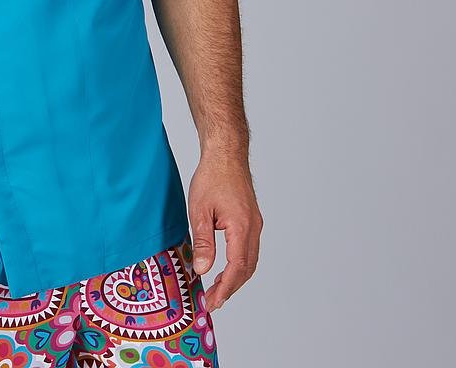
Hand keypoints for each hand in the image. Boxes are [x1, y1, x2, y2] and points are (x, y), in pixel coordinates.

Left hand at [187, 150, 262, 312]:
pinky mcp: (252, 220)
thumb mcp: (200, 209)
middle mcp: (254, 228)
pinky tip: (225, 266)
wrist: (226, 154)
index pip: (237, 268)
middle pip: (247, 269)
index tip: (213, 301)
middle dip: (230, 287)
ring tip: (217, 288)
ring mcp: (255, 224)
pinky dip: (238, 263)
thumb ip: (203, 242)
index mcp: (242, 227)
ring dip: (235, 277)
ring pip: (250, 260)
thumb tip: (202, 270)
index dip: (225, 288)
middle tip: (213, 301)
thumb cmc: (212, 176)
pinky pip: (249, 249)